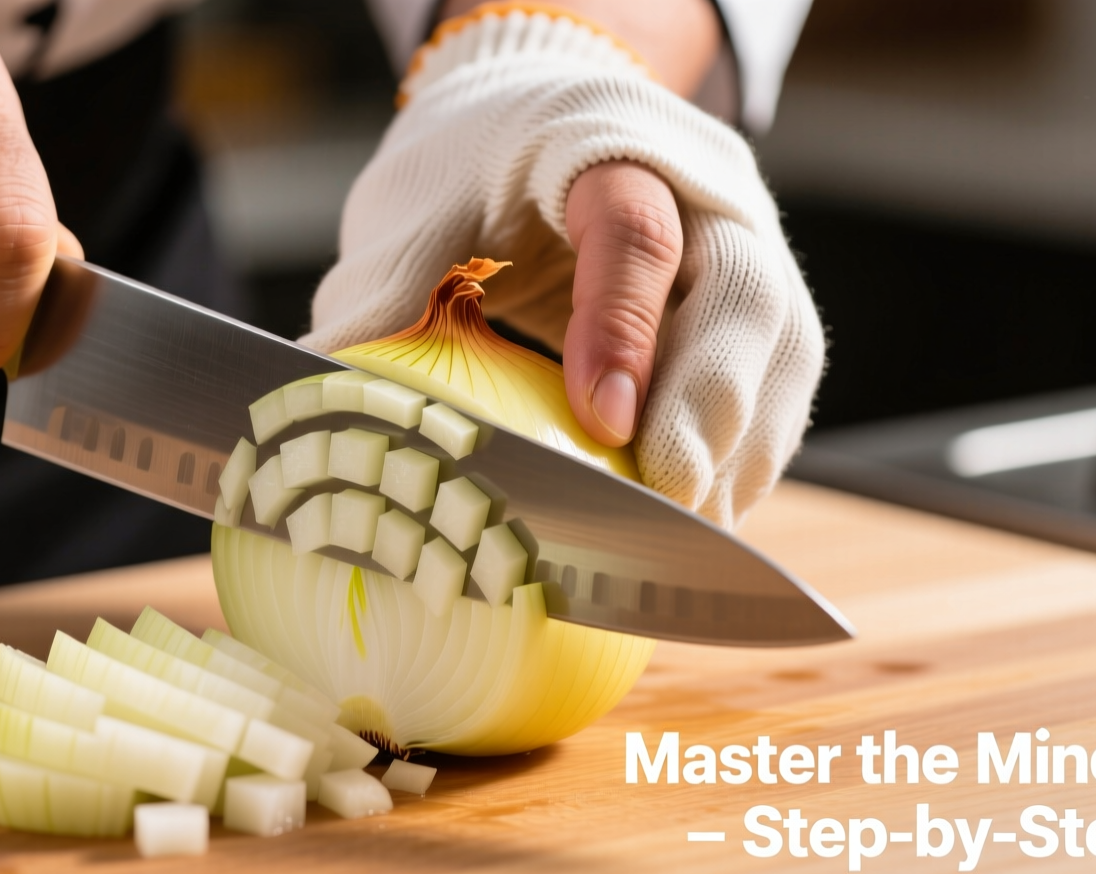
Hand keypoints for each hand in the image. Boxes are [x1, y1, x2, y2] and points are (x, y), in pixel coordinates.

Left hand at [306, 3, 823, 526]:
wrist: (537, 113)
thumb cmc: (466, 165)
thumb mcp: (411, 214)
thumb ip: (379, 298)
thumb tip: (311, 405)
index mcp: (607, 144)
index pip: (638, 230)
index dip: (625, 330)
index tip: (603, 425)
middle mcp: (705, 193)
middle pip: (750, 303)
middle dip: (706, 417)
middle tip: (661, 506)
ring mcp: (749, 248)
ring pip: (783, 359)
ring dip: (735, 460)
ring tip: (677, 538)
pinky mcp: (762, 309)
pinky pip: (777, 393)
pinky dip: (740, 462)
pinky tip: (693, 517)